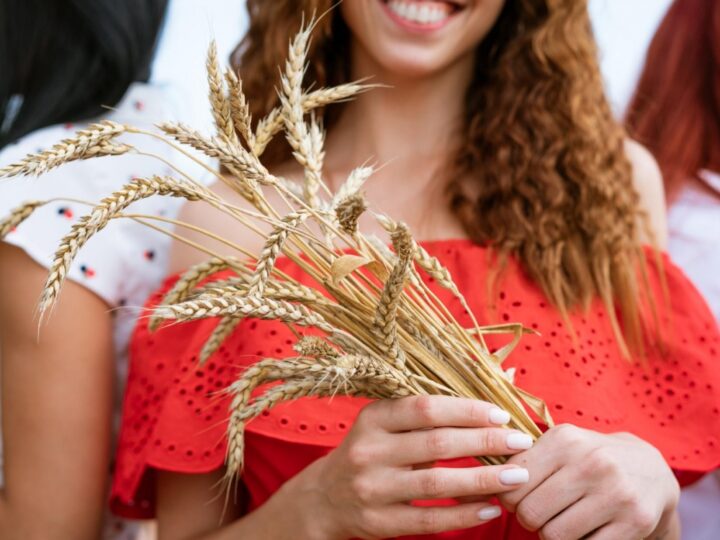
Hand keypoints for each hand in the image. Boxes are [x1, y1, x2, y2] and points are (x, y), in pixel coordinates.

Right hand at [280, 396, 534, 538]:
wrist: (324, 498)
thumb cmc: (372, 451)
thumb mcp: (389, 423)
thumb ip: (436, 407)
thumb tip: (501, 374)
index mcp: (373, 418)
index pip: (424, 408)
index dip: (466, 409)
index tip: (501, 414)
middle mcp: (369, 450)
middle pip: (435, 444)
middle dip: (483, 441)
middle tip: (520, 442)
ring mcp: (372, 489)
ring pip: (435, 484)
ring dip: (482, 480)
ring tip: (517, 476)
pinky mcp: (378, 522)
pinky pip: (428, 520)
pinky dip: (464, 514)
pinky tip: (491, 507)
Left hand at [498, 424, 679, 539]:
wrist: (651, 469)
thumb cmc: (589, 458)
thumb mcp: (559, 446)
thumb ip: (522, 461)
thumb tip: (481, 486)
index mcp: (565, 440)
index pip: (514, 483)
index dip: (510, 498)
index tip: (521, 497)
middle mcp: (591, 462)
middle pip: (531, 513)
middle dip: (530, 520)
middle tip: (542, 514)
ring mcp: (616, 493)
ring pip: (555, 535)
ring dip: (552, 535)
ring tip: (562, 521)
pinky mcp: (635, 521)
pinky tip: (586, 530)